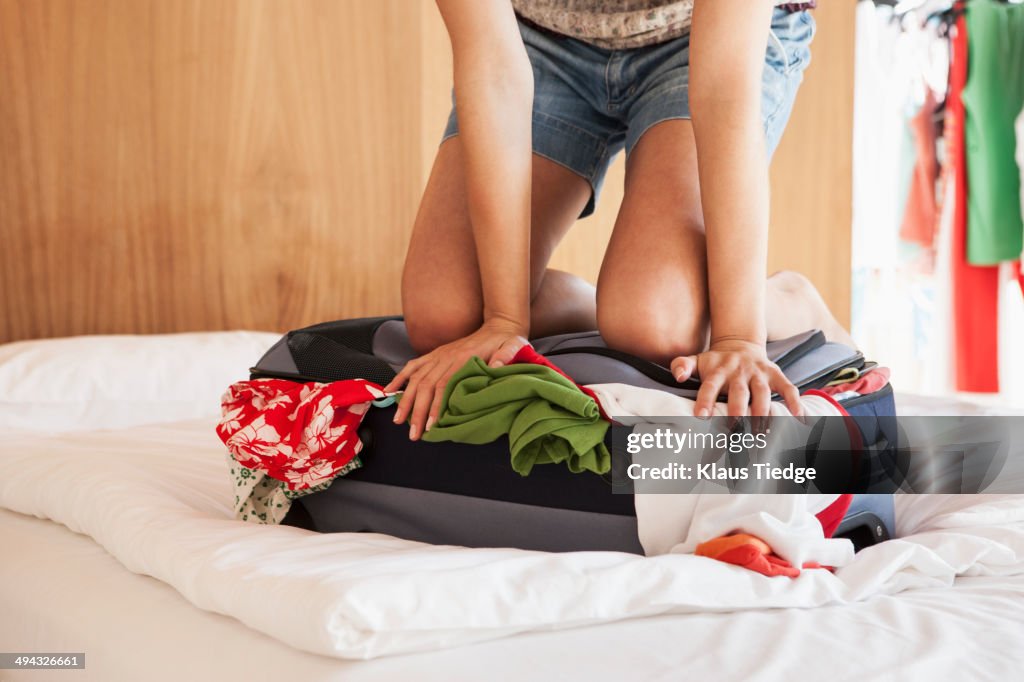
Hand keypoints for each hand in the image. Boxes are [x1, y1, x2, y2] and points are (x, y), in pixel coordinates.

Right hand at [384, 319, 527, 439]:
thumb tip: (495, 367)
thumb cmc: (506, 341)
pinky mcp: (435, 355)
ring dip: (405, 401)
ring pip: (416, 378)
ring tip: (399, 421)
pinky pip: (413, 366)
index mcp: (463, 358)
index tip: (431, 426)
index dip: (435, 406)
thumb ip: (505, 355)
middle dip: (417, 411)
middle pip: (425, 385)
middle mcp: (446, 356)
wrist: (499, 326)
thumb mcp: (513, 346)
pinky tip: (388, 392)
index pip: (444, 385)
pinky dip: (399, 378)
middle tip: (413, 434)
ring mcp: (438, 355)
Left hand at [670, 339, 801, 418]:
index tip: (701, 417)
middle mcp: (739, 372)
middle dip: (737, 411)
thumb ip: (682, 366)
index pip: (710, 386)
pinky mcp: (775, 374)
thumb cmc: (715, 362)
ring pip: (763, 393)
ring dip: (763, 413)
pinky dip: (795, 402)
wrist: (740, 343)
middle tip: (734, 430)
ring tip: (760, 433)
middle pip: (739, 392)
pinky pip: (788, 388)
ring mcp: (759, 373)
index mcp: (718, 370)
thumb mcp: (697, 360)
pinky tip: (800, 419)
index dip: (705, 400)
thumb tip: (678, 376)